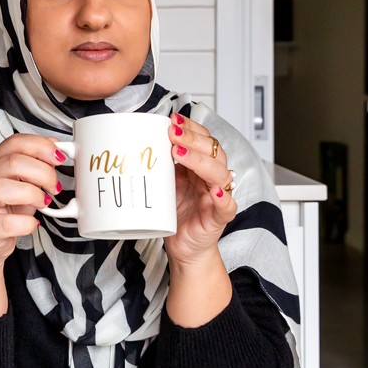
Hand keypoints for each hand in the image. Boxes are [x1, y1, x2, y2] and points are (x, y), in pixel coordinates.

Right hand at [0, 133, 63, 268]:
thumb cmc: (4, 213)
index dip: (41, 146)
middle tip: (54, 187)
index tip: (59, 157)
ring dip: (33, 194)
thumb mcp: (21, 185)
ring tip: (43, 203)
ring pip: (2, 187)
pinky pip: (5, 223)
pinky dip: (26, 223)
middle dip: (43, 172)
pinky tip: (32, 224)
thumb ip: (35, 168)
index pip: (15, 142)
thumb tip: (56, 150)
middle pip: (13, 162)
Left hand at [163, 113, 238, 266]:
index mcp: (200, 168)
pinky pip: (227, 207)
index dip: (191, 128)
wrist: (183, 248)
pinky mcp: (219, 218)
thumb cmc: (175, 216)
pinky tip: (216, 191)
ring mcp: (217, 197)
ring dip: (201, 161)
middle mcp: (211, 179)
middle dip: (193, 139)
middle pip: (213, 151)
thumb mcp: (164, 185)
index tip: (173, 120)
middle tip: (173, 133)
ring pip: (220, 173)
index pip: (203, 140)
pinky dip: (224, 198)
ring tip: (180, 153)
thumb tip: (139, 143)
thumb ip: (160, 167)